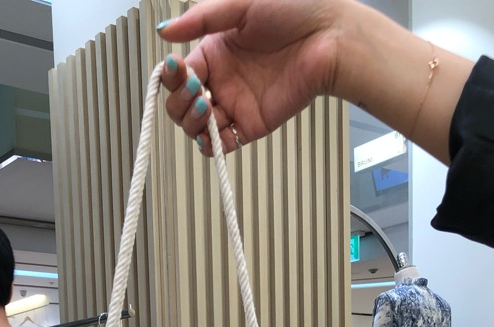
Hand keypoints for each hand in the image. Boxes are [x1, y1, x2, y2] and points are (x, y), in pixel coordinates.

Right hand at [158, 0, 349, 154]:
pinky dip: (211, 144)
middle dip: (179, 101)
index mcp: (214, 52)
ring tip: (205, 105)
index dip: (172, 76)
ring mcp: (236, 104)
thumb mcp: (239, 4)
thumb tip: (163, 31)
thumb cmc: (294, 9)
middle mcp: (222, 80)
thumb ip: (200, 19)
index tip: (176, 69)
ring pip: (197, 126)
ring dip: (191, 122)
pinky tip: (211, 132)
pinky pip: (223, 144)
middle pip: (182, 103)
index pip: (179, 73)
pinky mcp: (252, 124)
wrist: (330, 37)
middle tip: (198, 90)